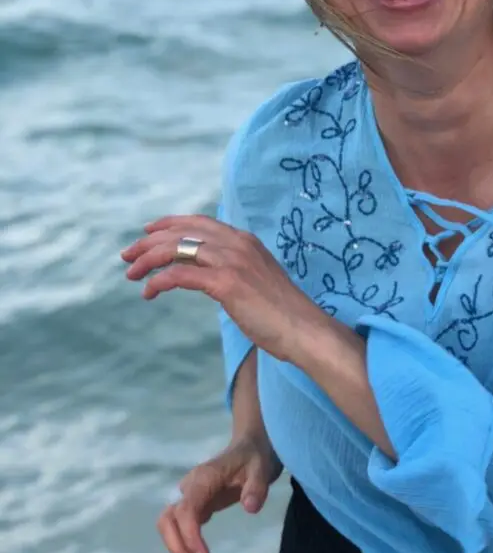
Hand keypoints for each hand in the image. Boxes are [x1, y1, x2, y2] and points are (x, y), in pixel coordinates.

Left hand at [121, 214, 326, 362]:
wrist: (304, 330)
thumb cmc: (283, 314)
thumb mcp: (258, 282)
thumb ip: (236, 271)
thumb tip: (212, 277)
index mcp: (246, 241)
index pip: (199, 222)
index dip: (169, 223)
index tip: (147, 232)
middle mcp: (237, 244)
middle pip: (181, 231)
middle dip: (149, 242)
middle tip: (127, 256)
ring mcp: (232, 261)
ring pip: (176, 248)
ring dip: (148, 260)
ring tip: (131, 274)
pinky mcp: (226, 283)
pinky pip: (179, 274)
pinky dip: (159, 281)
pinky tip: (149, 292)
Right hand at [156, 433, 282, 552]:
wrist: (250, 447)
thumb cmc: (255, 458)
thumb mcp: (262, 469)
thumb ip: (257, 487)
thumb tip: (250, 508)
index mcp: (203, 479)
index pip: (185, 511)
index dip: (190, 536)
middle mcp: (189, 489)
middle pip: (167, 521)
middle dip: (178, 549)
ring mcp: (189, 498)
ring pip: (169, 528)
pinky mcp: (194, 507)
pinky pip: (181, 530)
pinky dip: (187, 549)